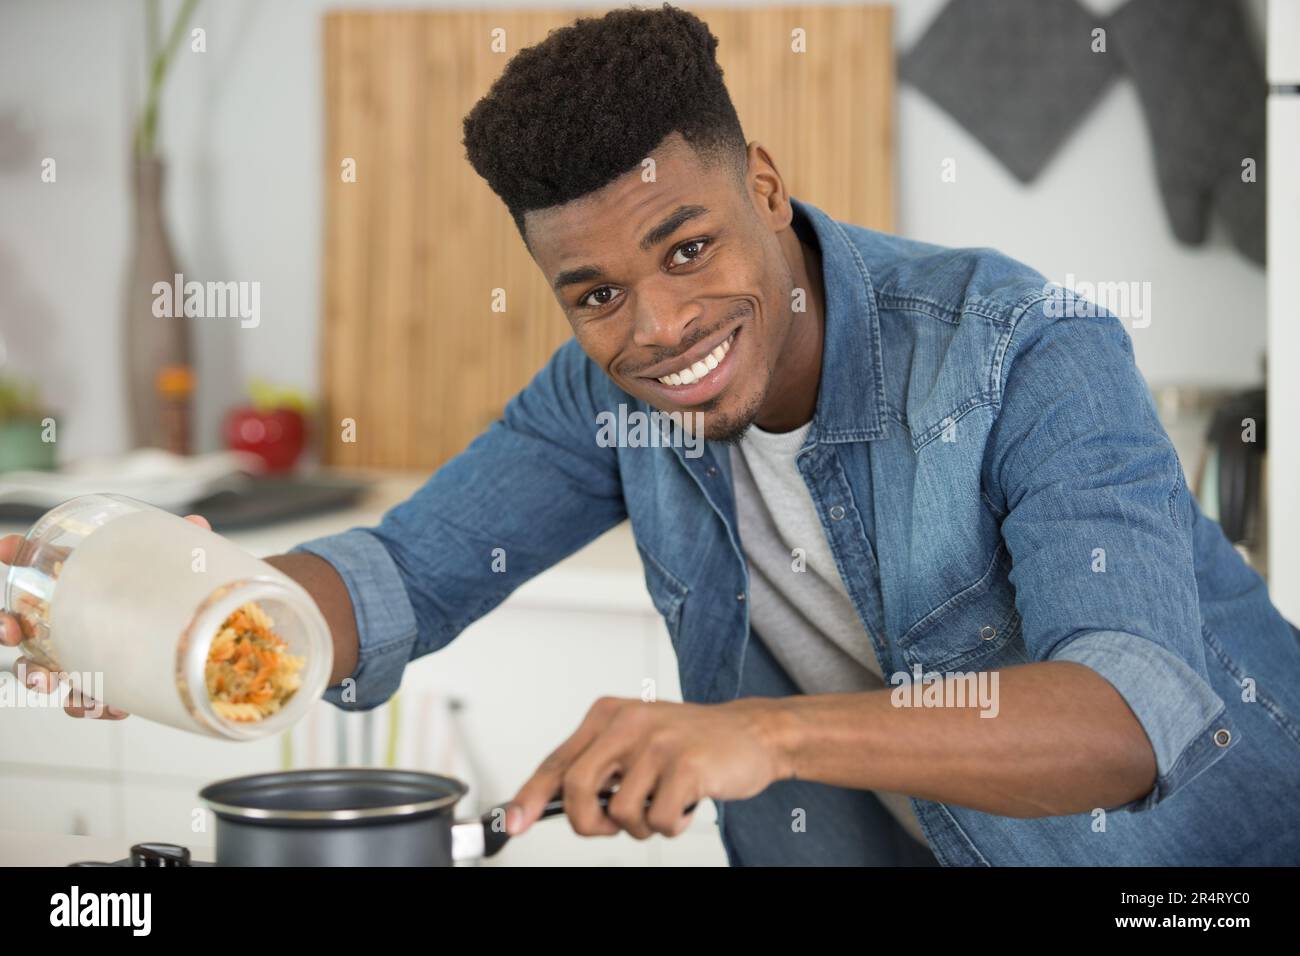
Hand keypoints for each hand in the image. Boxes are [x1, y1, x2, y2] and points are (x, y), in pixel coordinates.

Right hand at [0, 513, 211, 718]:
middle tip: (11, 630)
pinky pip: (83, 700)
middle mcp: (74, 615)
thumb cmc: (177, 590)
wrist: (201, 634)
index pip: (40, 560)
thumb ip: (184, 544)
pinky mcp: (103, 682)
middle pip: (20, 620)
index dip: (17, 552)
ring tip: (47, 681)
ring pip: (39, 666)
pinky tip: (107, 705)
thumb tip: (195, 524)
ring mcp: (82, 650)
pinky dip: (88, 704)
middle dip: (5, 625)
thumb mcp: (181, 563)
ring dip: (33, 675)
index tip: (7, 548)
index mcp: (84, 579)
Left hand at [506, 696, 790, 839]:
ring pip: (619, 813)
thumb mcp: (638, 741)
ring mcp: (657, 742)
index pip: (558, 761)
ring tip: (664, 804)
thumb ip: (600, 766)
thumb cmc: (691, 744)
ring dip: (642, 825)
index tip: (512, 823)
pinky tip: (685, 804)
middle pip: (577, 789)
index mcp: (608, 715)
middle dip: (589, 823)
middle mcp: (627, 722)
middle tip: (612, 826)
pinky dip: (671, 825)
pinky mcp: (685, 764)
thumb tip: (556, 805)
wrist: (752, 732)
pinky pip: (657, 820)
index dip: (530, 796)